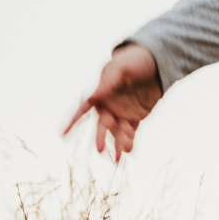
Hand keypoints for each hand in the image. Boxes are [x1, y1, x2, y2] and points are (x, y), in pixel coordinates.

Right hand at [65, 43, 161, 160]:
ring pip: (117, 132)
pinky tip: (129, 151)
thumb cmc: (133, 62)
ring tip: (120, 157)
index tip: (62, 134)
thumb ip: (107, 83)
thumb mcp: (120, 69)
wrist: (156, 64)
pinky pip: (131, 132)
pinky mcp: (136, 117)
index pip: (82, 109)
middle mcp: (108, 106)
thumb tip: (94, 96)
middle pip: (102, 125)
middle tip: (100, 150)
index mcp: (100, 94)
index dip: (72, 122)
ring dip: (118, 143)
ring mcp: (122, 113)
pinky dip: (129, 141)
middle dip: (100, 137)